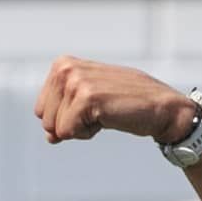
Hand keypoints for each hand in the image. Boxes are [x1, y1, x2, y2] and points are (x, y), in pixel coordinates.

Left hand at [32, 56, 198, 145]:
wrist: (161, 108)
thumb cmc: (126, 103)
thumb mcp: (87, 101)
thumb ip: (63, 112)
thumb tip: (49, 136)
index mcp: (62, 64)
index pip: (41, 110)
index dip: (65, 117)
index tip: (91, 106)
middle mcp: (66, 68)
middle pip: (45, 120)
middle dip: (70, 124)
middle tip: (100, 110)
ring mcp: (76, 81)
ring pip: (55, 128)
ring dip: (81, 129)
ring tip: (105, 112)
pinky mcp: (86, 97)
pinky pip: (68, 133)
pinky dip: (88, 133)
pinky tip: (108, 118)